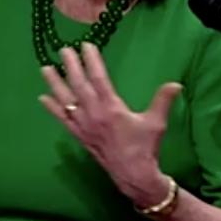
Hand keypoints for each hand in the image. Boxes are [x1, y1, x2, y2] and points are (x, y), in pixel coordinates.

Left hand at [40, 44, 179, 207]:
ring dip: (55, 84)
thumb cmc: (145, 147)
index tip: (86, 46)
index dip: (92, 61)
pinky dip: (52, 108)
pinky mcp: (80, 136)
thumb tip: (176, 83)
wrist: (133, 175)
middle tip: (64, 50)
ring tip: (45, 68)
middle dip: (71, 66)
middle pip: (79, 85)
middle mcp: (94, 114)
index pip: (99, 79)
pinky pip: (63, 120)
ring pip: (66, 101)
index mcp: (112, 108)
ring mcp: (84, 125)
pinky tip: (43, 98)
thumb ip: (163, 100)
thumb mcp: (156, 122)